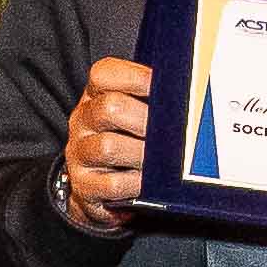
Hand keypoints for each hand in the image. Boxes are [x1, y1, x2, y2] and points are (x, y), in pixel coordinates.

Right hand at [57, 56, 154, 232]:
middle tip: (170, 131)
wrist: (99, 191)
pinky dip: (137, 183)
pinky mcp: (84, 187)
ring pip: (108, 147)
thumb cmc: (127, 145)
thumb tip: (187, 91)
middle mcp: (83, 122)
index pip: (103, 74)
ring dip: (143, 154)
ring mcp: (80, 155)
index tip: (167, 88)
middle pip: (109, 108)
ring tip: (163, 159)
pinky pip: (113, 184)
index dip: (137, 77)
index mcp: (95, 97)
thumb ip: (153, 100)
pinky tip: (150, 182)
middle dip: (146, 120)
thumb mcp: (134, 115)